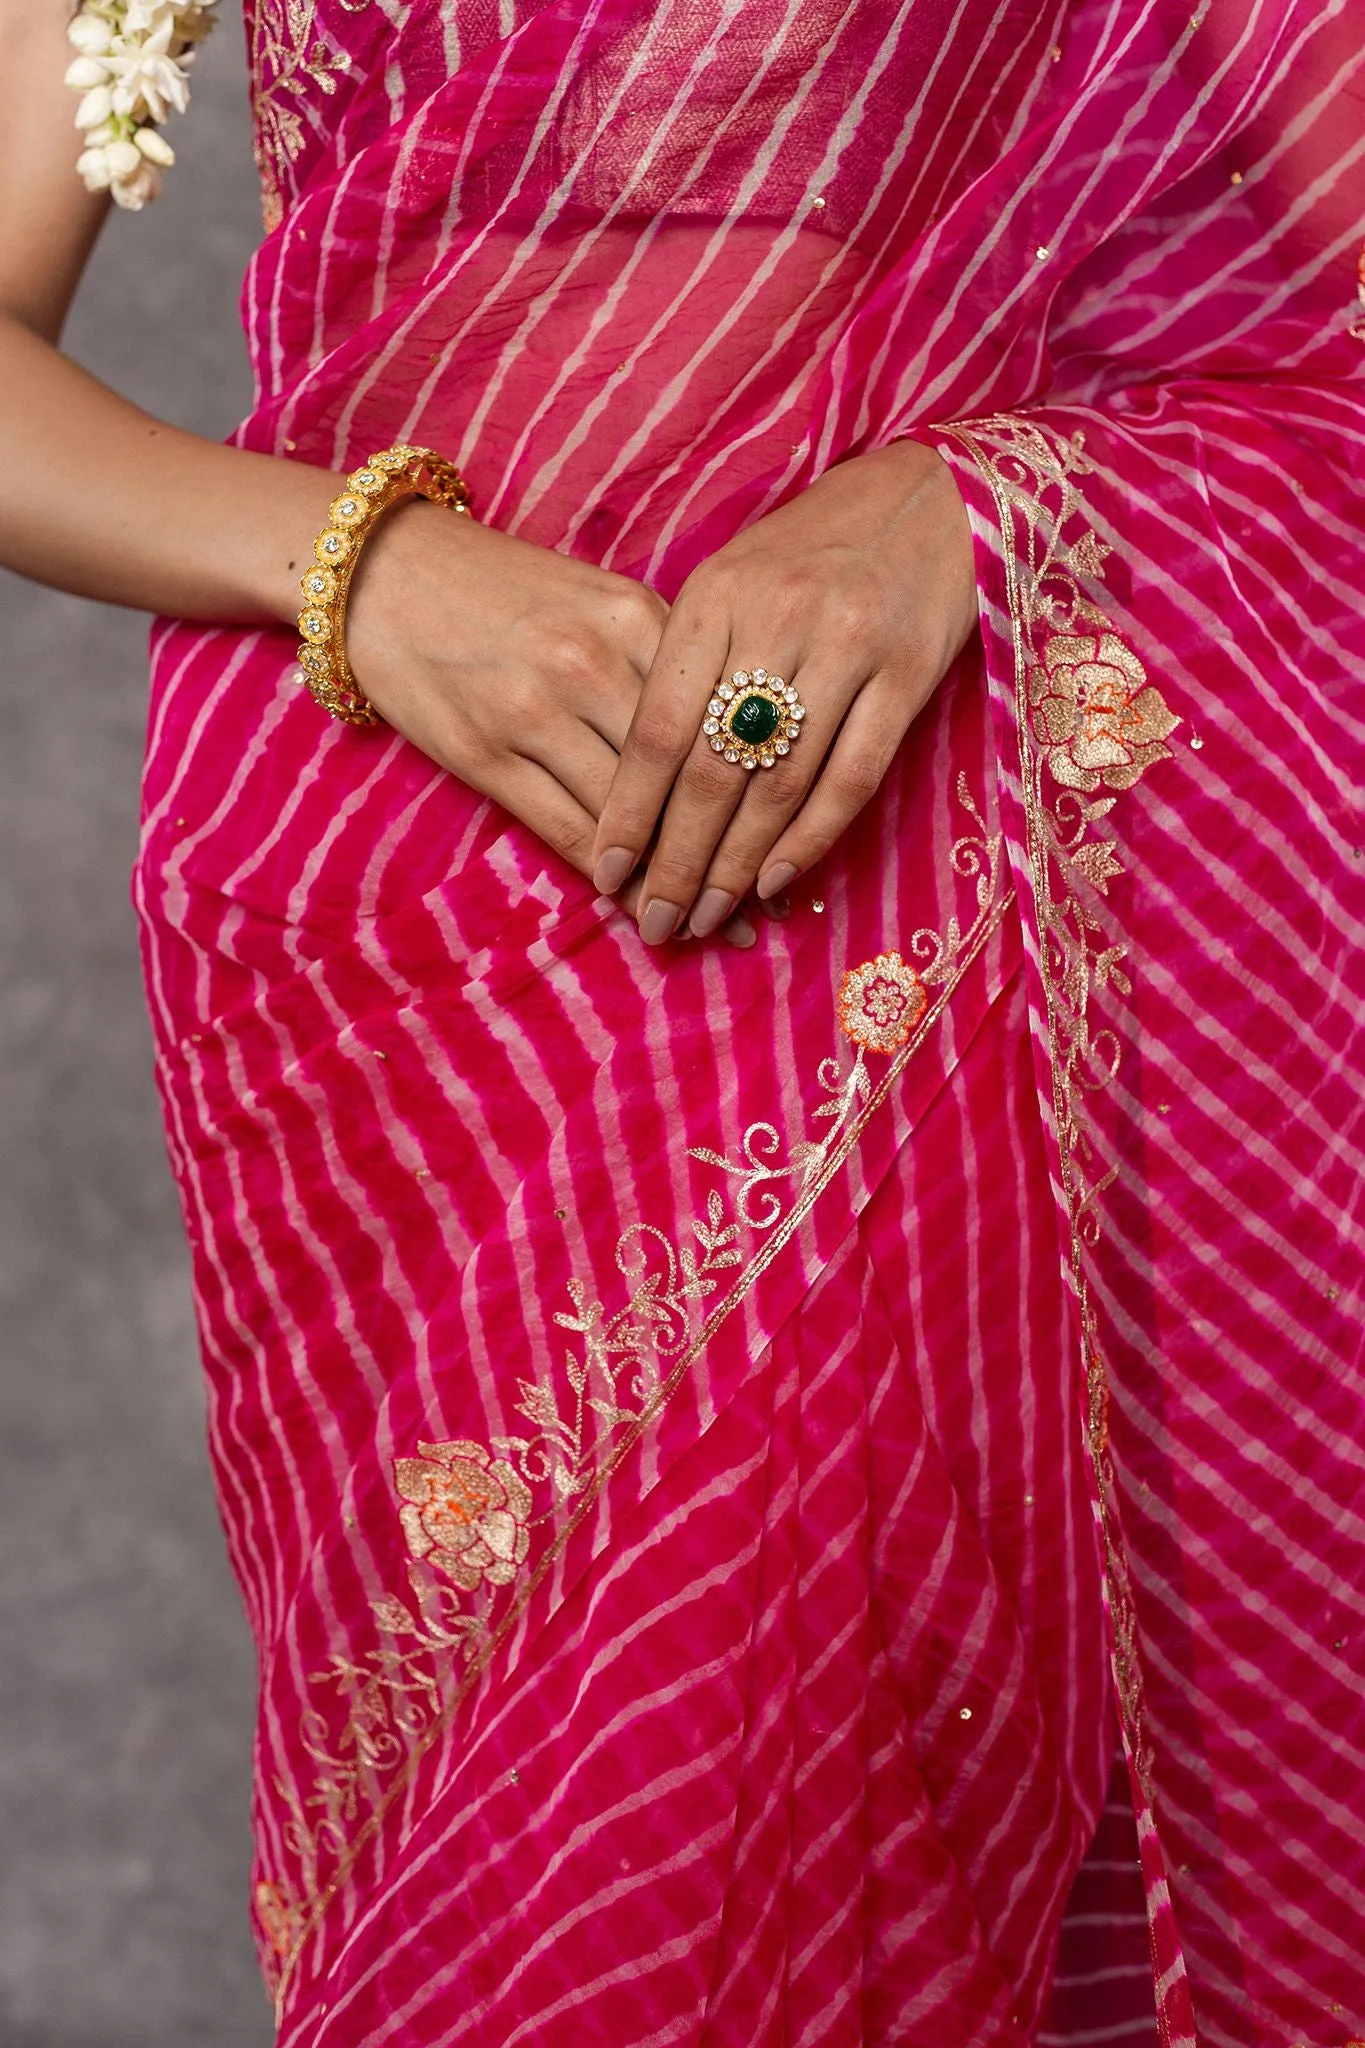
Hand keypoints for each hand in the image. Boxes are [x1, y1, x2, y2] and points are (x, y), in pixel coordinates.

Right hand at [344, 502, 761, 943]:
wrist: (384, 569)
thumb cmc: (503, 589)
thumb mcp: (598, 599)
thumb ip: (663, 661)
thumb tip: (728, 745)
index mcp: (636, 616)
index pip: (718, 720)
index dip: (756, 792)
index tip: (787, 845)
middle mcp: (594, 663)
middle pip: (681, 778)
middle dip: (722, 853)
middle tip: (760, 912)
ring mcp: (537, 710)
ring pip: (628, 818)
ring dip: (665, 881)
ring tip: (699, 924)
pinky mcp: (486, 753)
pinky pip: (565, 831)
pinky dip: (606, 876)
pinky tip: (630, 904)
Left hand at [589, 442, 978, 941]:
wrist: (931, 496)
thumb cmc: (812, 547)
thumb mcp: (734, 580)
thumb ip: (689, 664)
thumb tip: (642, 783)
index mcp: (716, 596)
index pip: (658, 727)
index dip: (630, 810)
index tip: (606, 871)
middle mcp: (776, 620)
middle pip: (713, 769)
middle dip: (678, 859)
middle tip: (656, 921)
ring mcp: (846, 648)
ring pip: (778, 785)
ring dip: (738, 864)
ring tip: (708, 914)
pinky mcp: (906, 676)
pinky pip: (851, 778)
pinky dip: (810, 838)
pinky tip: (776, 881)